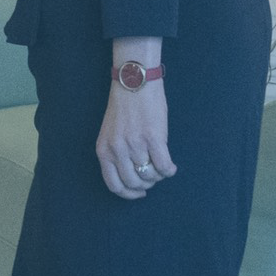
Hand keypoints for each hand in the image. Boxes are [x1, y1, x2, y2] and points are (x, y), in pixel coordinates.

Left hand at [97, 78, 175, 200]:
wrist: (134, 82)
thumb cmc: (125, 106)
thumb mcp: (111, 133)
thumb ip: (117, 153)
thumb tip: (134, 174)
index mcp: (104, 150)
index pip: (114, 185)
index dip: (128, 194)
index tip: (138, 192)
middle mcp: (117, 150)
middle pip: (134, 183)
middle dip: (146, 185)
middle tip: (153, 177)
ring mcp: (135, 145)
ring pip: (150, 176)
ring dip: (158, 176)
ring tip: (161, 167)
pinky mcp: (153, 138)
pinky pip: (163, 166)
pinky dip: (169, 170)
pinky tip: (171, 167)